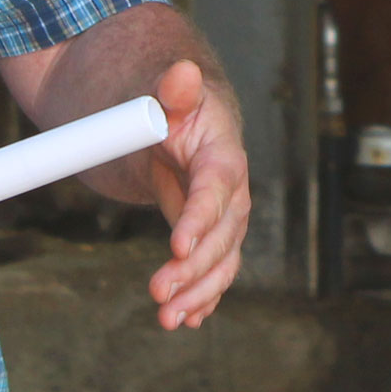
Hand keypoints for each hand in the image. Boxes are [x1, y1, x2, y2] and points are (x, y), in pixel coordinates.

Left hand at [142, 58, 249, 330]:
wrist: (176, 124)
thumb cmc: (171, 107)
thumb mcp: (167, 96)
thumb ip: (174, 90)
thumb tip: (182, 71)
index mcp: (222, 155)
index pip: (217, 189)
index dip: (200, 219)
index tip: (177, 246)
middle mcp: (232, 192)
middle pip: (223, 236)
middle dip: (195, 269)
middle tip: (159, 294)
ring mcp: (223, 219)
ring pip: (222, 262)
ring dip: (199, 292)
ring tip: (168, 319)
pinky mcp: (209, 238)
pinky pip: (214, 272)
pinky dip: (203, 297)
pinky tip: (187, 319)